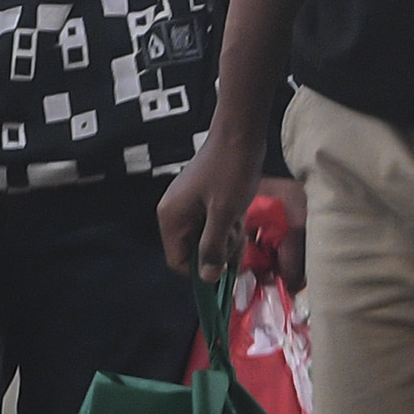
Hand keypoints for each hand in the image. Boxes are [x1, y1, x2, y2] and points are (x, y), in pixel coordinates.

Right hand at [159, 133, 290, 282]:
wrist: (240, 134)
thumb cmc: (230, 171)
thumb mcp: (224, 214)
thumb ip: (213, 248)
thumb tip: (208, 279)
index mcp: (172, 218)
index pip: (178, 262)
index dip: (202, 270)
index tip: (227, 268)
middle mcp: (175, 214)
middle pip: (194, 252)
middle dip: (218, 251)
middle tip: (237, 235)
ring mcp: (189, 207)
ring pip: (206, 240)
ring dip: (226, 237)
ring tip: (239, 219)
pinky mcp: (203, 200)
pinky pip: (212, 225)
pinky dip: (227, 224)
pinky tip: (239, 212)